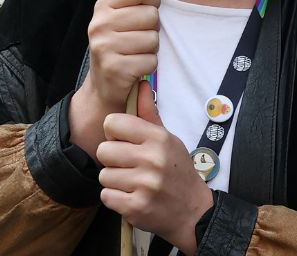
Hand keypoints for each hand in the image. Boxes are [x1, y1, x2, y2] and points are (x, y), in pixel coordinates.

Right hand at [68, 0, 159, 151]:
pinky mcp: (114, 69)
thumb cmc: (118, 44)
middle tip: (137, 38)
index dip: (152, 0)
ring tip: (135, 53)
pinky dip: (147, 66)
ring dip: (150, 49)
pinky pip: (150, 60)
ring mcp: (104, 46)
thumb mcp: (121, 14)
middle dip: (152, 29)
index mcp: (103, 6)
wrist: (103, 87)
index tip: (145, 10)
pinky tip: (134, 67)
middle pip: (151, 15)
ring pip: (153, 39)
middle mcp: (100, 24)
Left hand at [98, 82, 212, 252]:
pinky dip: (114, 198)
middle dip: (111, 159)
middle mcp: (151, 160)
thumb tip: (141, 84)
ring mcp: (144, 185)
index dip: (114, 133)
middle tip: (127, 165)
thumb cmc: (177, 171)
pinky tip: (130, 196)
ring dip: (114, 181)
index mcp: (158, 139)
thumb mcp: (168, 139)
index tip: (122, 141)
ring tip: (132, 182)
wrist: (193, 211)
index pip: (113, 123)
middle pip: (103, 151)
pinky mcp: (136, 208)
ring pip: (103, 175)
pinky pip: (106, 196)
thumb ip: (149, 113)